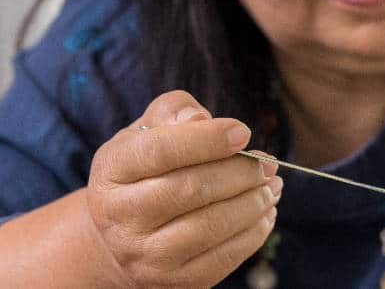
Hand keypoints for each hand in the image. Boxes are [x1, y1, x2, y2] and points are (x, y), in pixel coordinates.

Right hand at [84, 91, 282, 287]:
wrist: (122, 238)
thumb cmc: (144, 172)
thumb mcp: (145, 133)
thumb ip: (172, 113)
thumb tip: (200, 121)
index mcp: (111, 172)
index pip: (159, 151)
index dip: (206, 140)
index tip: (243, 132)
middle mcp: (120, 217)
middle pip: (189, 190)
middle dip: (239, 173)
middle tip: (268, 163)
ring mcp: (145, 255)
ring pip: (209, 226)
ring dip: (253, 202)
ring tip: (273, 185)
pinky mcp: (173, 281)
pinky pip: (223, 257)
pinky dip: (253, 231)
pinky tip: (265, 212)